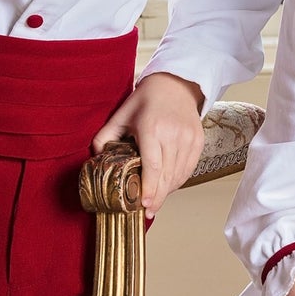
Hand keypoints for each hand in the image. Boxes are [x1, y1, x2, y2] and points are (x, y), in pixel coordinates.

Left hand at [94, 72, 204, 218]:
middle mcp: (174, 134)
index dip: (150, 188)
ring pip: (179, 175)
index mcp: (153, 128)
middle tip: (148, 211)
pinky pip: (188, 169)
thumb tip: (96, 158)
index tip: (145, 205)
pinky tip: (168, 186)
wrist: (176, 84)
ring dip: (168, 191)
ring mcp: (189, 139)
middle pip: (167, 175)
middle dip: (158, 197)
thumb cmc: (146, 100)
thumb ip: (105, 136)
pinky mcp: (198, 142)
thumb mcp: (121, 114)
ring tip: (156, 201)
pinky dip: (178, 181)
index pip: (153, 165)